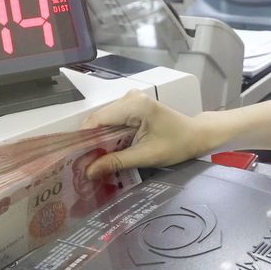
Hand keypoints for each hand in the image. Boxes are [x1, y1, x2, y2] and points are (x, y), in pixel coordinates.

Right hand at [80, 90, 206, 177]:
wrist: (197, 135)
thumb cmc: (178, 144)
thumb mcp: (147, 156)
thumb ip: (117, 162)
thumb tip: (89, 171)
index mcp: (136, 106)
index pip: (98, 120)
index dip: (83, 140)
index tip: (74, 160)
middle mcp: (130, 98)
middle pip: (98, 120)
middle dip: (89, 142)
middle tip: (81, 165)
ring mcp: (130, 100)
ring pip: (103, 121)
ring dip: (97, 140)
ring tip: (90, 161)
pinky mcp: (132, 107)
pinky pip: (112, 121)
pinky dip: (107, 136)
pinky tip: (104, 152)